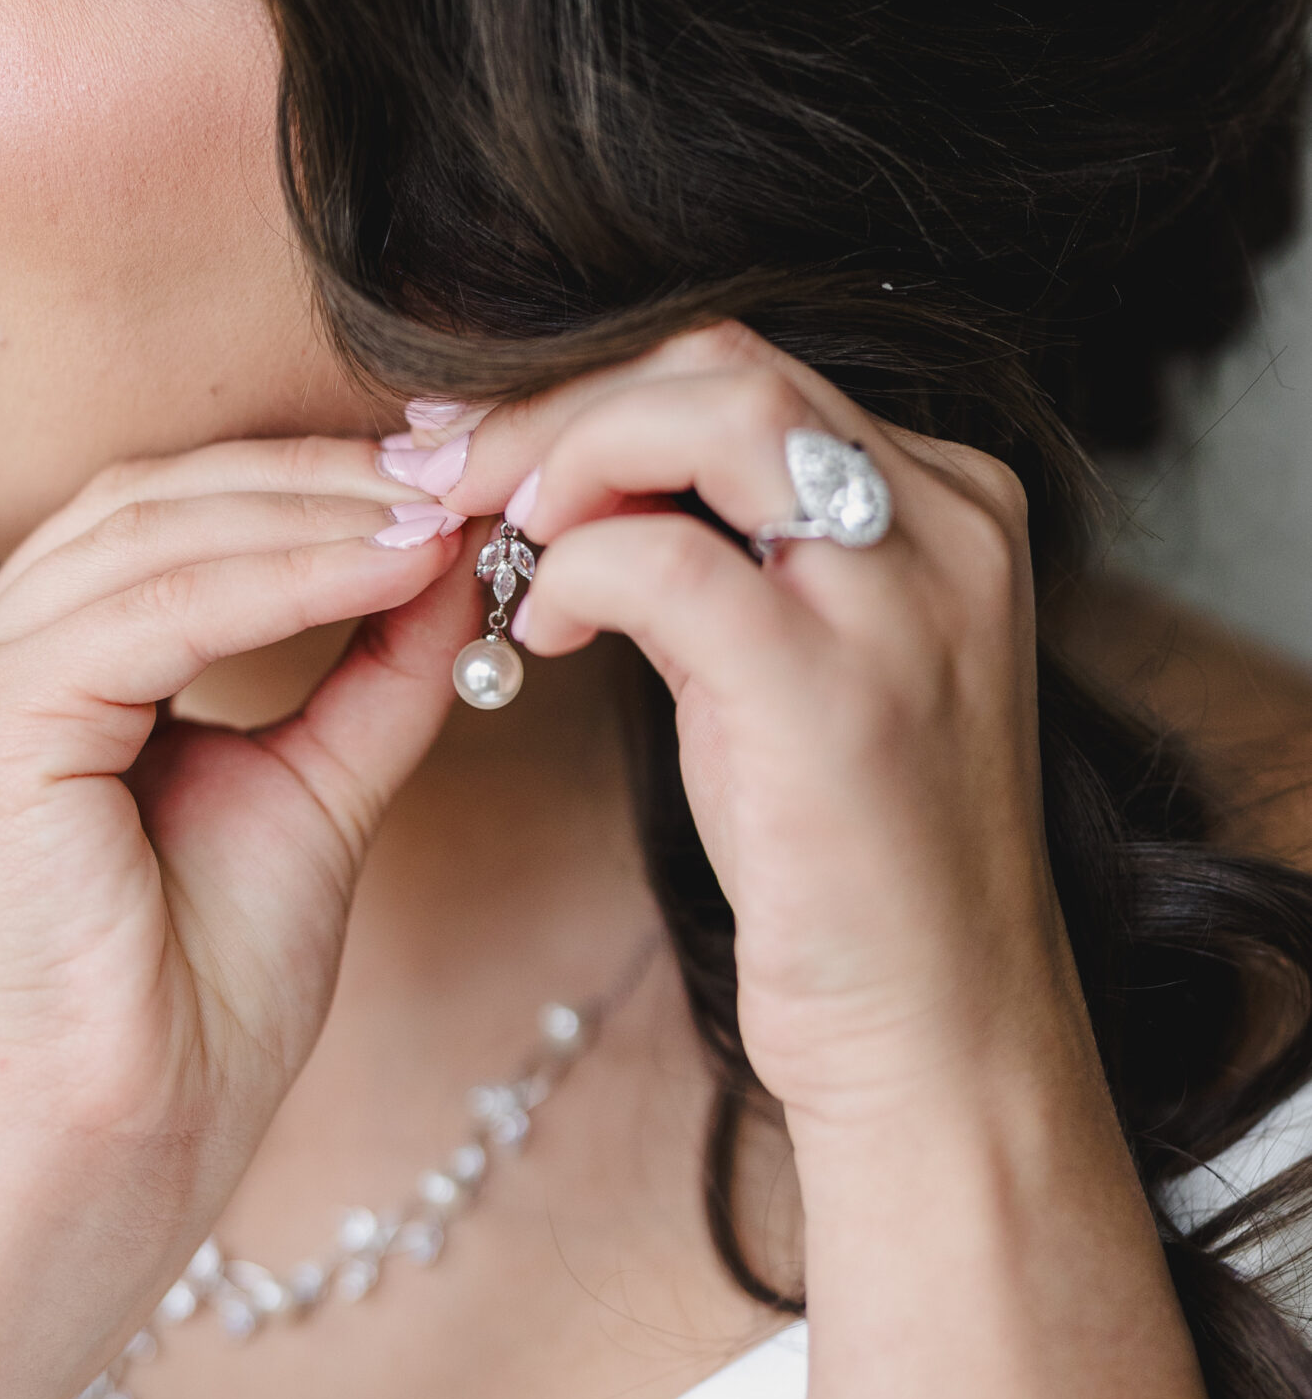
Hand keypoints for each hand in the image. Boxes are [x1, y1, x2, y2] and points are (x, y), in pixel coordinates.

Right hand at [0, 438, 472, 1235]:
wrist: (116, 1154)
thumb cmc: (195, 1009)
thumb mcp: (312, 797)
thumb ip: (369, 674)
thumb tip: (456, 556)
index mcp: (21, 682)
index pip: (161, 525)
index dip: (304, 483)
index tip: (449, 471)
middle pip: (148, 502)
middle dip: (316, 476)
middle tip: (466, 465)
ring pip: (150, 535)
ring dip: (315, 513)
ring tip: (446, 513)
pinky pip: (155, 610)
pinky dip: (285, 578)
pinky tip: (393, 565)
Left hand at [416, 323, 1089, 1125]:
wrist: (939, 1033)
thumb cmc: (852, 864)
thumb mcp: (795, 672)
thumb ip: (721, 563)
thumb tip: (577, 492)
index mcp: (948, 505)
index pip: (749, 375)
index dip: (599, 391)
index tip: (485, 445)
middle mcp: (948, 524)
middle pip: (725, 365)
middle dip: (562, 405)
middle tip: (451, 473)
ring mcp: (902, 601)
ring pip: (711, 415)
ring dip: (567, 458)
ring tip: (500, 536)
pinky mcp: (833, 694)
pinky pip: (666, 561)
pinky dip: (578, 570)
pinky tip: (543, 631)